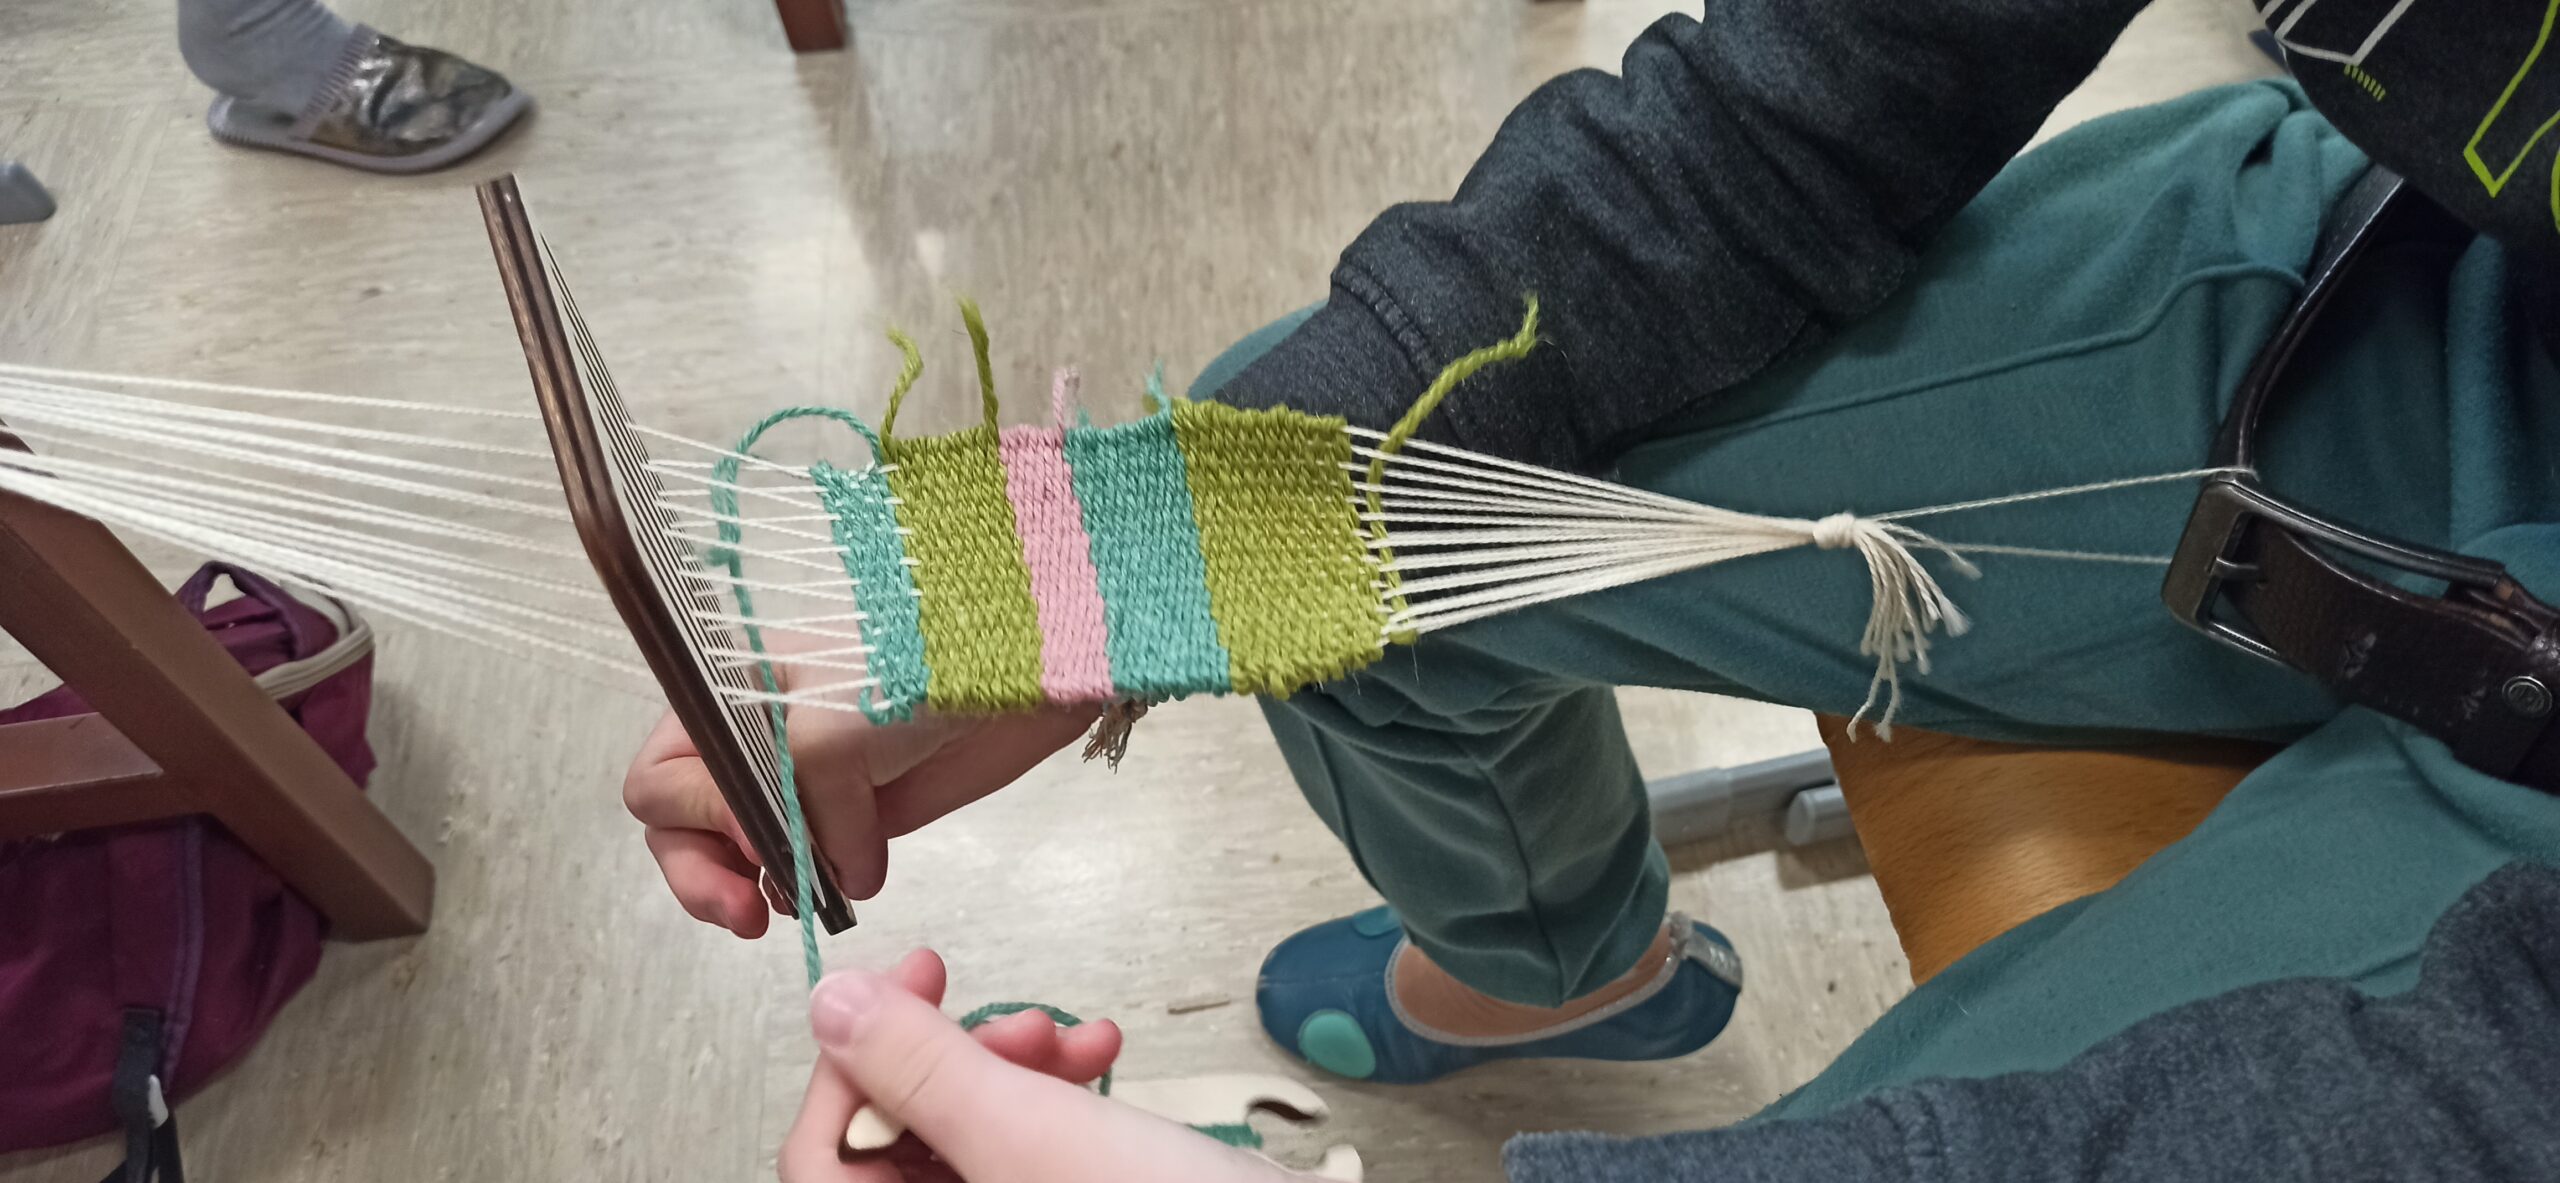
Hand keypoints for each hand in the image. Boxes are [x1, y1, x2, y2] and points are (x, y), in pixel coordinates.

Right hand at [623, 652, 1099, 933]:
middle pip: (681, 820)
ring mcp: (807, 777)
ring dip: (751, 888)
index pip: (660, 773)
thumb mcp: (830, 730)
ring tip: (786, 908)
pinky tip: (838, 893)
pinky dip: (812, 888)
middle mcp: (755, 734)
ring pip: (739, 850)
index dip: (693, 819)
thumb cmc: (923, 671)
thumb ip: (796, 806)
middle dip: (700, 872)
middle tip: (744, 914)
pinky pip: (807, 864)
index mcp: (728, 691)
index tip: (748, 841)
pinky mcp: (860, 811)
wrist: (1028, 673)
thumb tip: (817, 874)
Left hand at [784, 951, 1299, 1182]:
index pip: (818, 1158)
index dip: (849, 1063)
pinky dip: (1057, 1094)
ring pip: (966, 1134)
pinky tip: (1101, 1057)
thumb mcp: (1027, 1134)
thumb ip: (918, 1067)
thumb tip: (832, 1006)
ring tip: (1076, 1037)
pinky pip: (1024, 1147)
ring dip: (1018, 1066)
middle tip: (1015, 1017)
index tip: (903, 986)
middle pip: (894, 1140)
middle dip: (957, 1059)